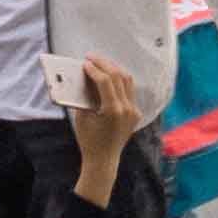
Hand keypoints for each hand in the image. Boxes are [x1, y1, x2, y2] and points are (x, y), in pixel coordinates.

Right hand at [61, 52, 139, 179]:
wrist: (103, 161)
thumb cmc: (88, 140)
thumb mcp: (82, 117)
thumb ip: (85, 96)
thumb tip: (86, 75)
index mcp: (113, 110)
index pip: (105, 81)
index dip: (94, 69)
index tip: (85, 62)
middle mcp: (127, 109)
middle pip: (118, 77)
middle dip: (104, 64)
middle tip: (91, 57)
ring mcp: (134, 111)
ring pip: (127, 81)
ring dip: (113, 69)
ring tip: (100, 63)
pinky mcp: (136, 113)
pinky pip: (129, 91)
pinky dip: (119, 81)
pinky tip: (109, 76)